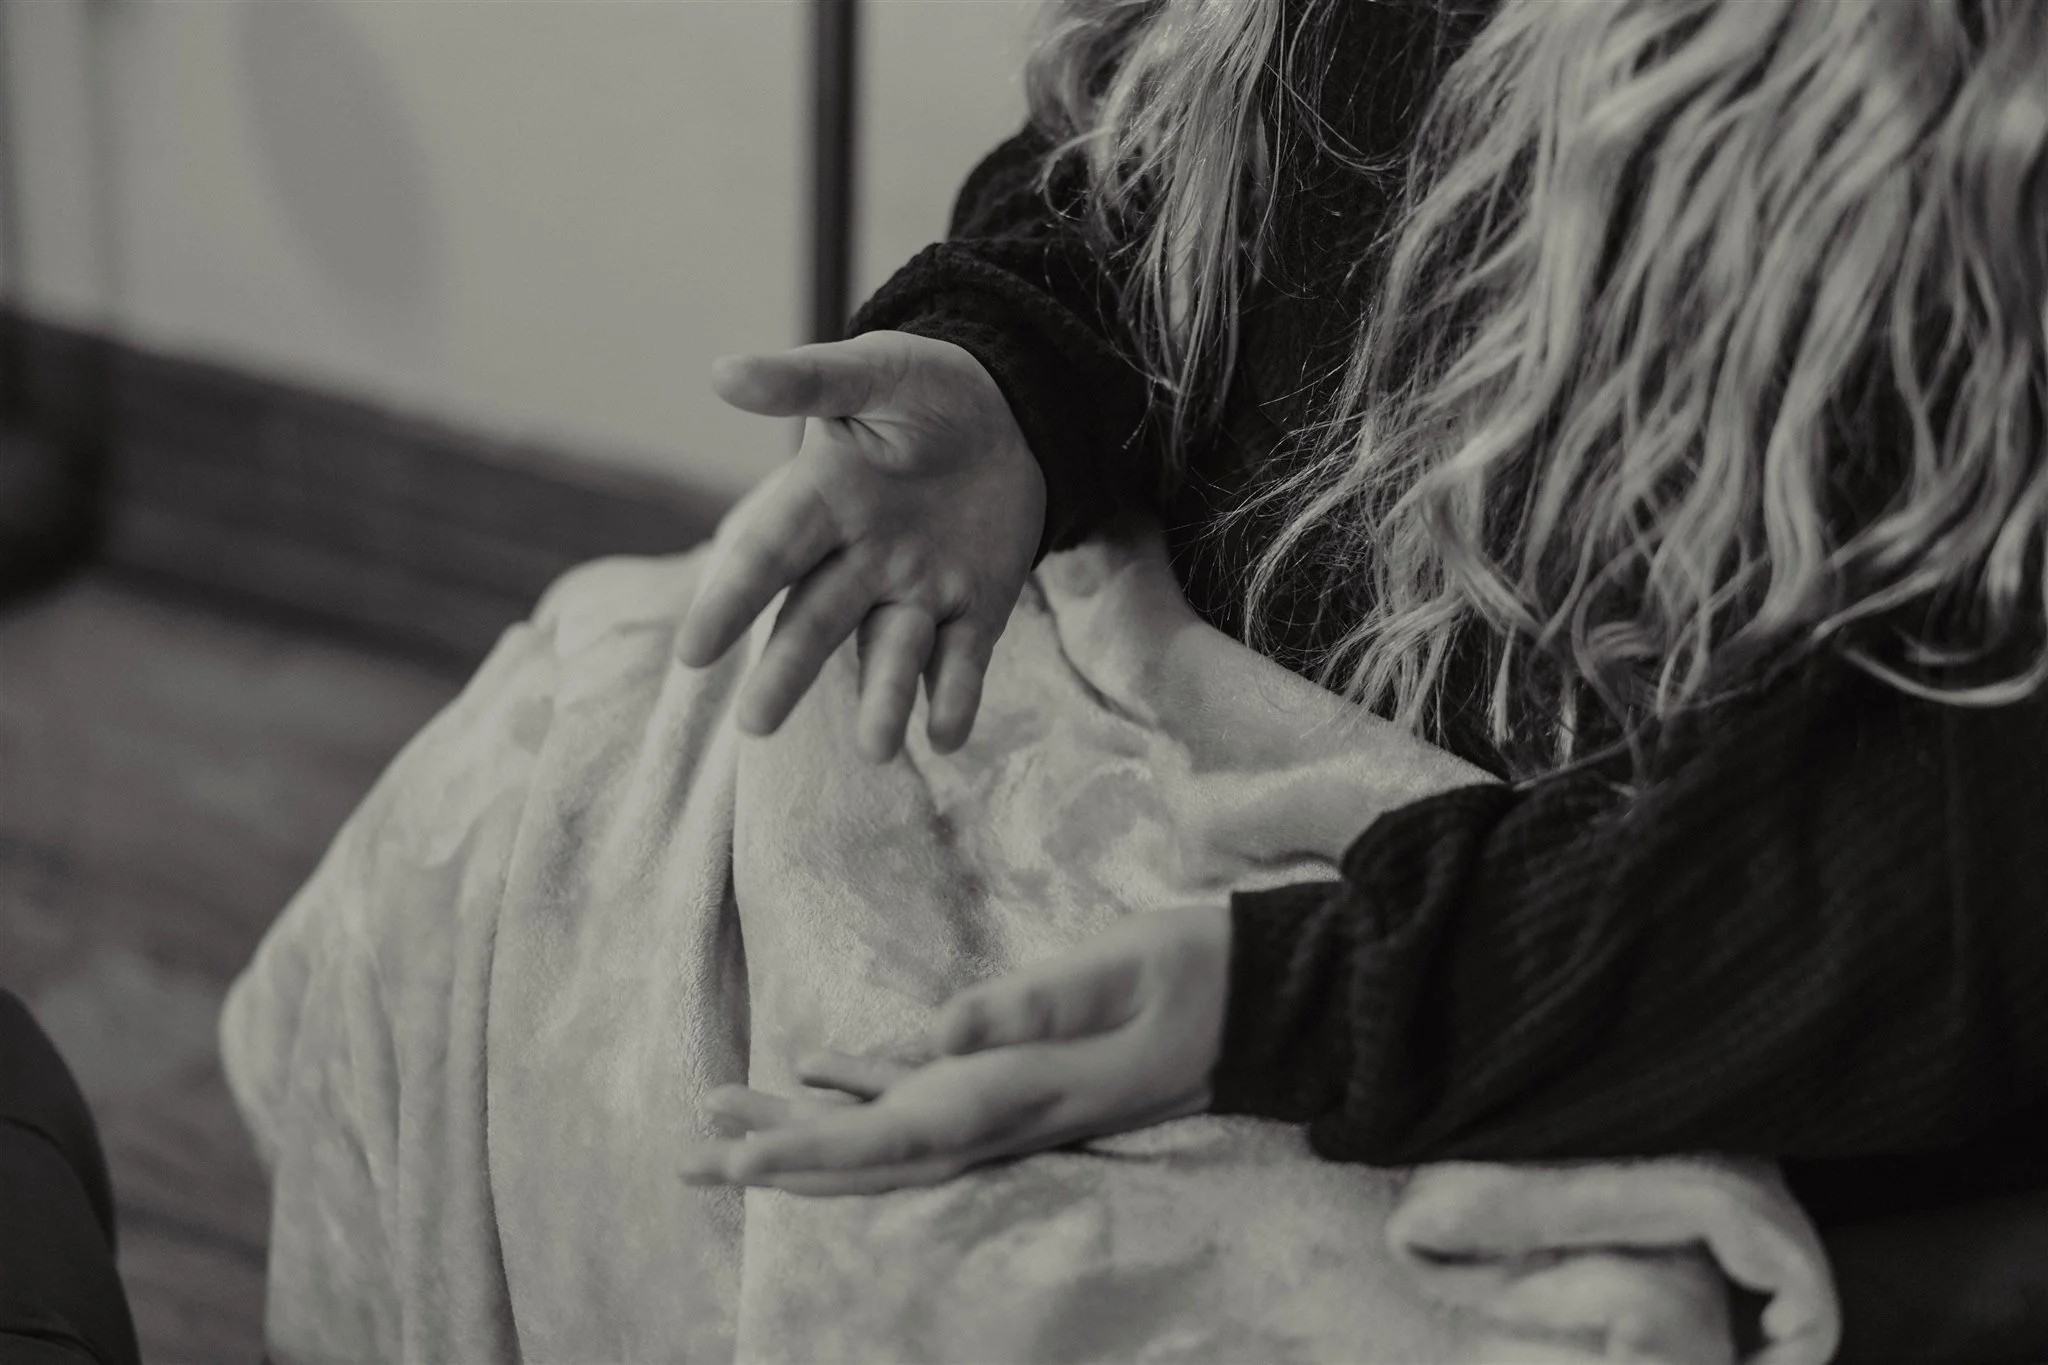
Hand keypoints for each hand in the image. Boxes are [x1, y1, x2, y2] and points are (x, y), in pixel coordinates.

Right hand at [677, 331, 1045, 761]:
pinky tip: (950, 736)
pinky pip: (963, 659)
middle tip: (755, 725)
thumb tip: (723, 375)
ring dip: (884, 700)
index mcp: (822, 502)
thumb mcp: (872, 373)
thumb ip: (806, 382)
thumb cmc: (925, 388)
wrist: (1011, 409)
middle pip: (817, 621)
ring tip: (878, 748)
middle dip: (789, 671)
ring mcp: (917, 590)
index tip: (692, 652)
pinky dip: (956, 697)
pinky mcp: (975, 609)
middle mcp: (860, 559)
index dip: (731, 601)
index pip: (768, 557)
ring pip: (892, 653)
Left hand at [680, 901, 1232, 1195]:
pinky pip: (921, 1094)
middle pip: (868, 1156)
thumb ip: (1036, 1001)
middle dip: (778, 1159)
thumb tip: (940, 1029)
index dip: (811, 1152)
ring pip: (884, 1132)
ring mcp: (1007, 1101)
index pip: (893, 1136)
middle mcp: (1000, 1112)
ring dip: (803, 1127)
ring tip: (724, 1113)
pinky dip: (860, 1087)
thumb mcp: (1126, 970)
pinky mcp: (1015, 1075)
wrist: (1260, 999)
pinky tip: (820, 1066)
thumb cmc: (1198, 974)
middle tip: (689, 1158)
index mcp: (1016, 1093)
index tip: (736, 1160)